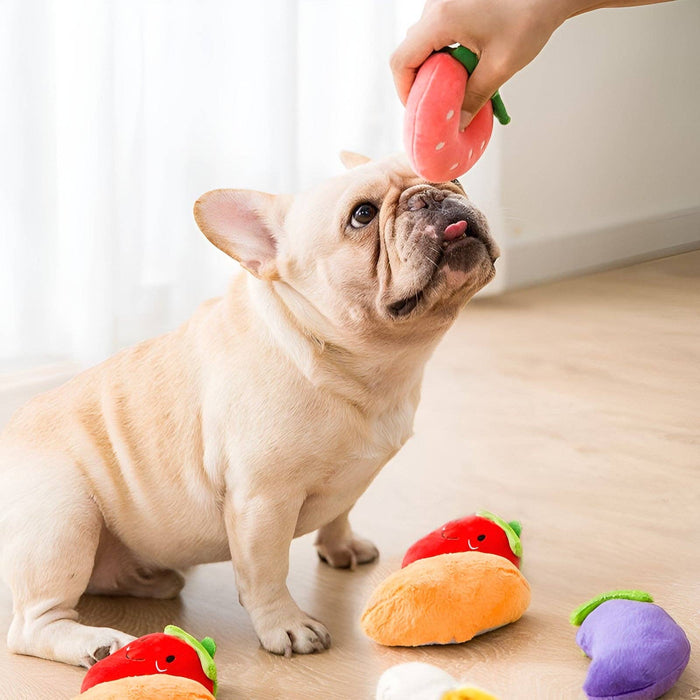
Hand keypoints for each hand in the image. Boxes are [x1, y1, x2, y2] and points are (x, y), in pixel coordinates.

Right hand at [390, 0, 567, 128]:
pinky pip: (436, 31)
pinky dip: (444, 51)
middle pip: (410, 51)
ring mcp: (443, 0)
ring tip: (457, 85)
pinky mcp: (453, 1)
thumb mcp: (500, 66)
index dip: (404, 91)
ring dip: (434, 67)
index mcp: (441, 19)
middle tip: (438, 103)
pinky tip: (465, 64)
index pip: (401, 61)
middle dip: (421, 81)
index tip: (418, 110)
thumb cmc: (530, 18)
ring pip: (422, 41)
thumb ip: (473, 97)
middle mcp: (436, 5)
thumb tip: (457, 123)